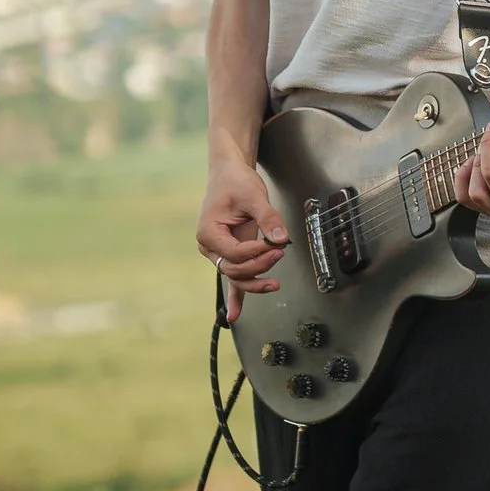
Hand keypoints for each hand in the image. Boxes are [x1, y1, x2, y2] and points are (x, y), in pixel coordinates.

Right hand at [197, 157, 287, 318]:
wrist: (229, 173)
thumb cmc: (236, 182)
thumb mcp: (254, 196)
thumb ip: (268, 218)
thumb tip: (281, 239)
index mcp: (208, 232)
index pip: (234, 253)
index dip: (256, 253)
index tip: (274, 243)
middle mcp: (209, 246)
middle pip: (234, 269)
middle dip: (258, 266)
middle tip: (280, 252)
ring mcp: (218, 252)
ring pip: (236, 276)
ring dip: (255, 281)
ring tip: (275, 284)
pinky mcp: (229, 253)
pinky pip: (233, 278)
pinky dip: (236, 298)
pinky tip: (234, 317)